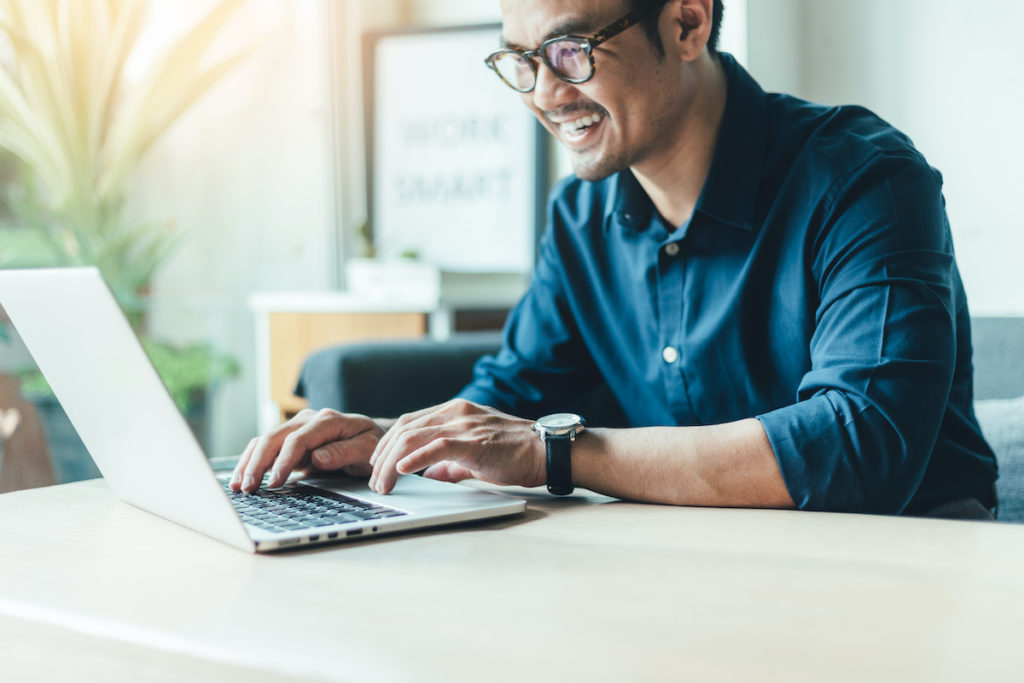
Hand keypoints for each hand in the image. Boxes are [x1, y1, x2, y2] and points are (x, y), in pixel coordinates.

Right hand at [230, 409, 383, 492]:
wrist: (373, 436)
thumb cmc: (372, 444)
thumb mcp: (367, 450)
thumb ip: (343, 452)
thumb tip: (317, 457)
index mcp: (327, 421)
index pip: (298, 439)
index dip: (284, 461)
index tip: (274, 482)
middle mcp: (308, 420)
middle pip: (275, 437)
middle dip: (258, 462)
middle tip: (248, 487)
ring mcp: (297, 427)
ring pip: (265, 440)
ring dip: (249, 462)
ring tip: (238, 485)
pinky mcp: (291, 438)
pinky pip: (267, 447)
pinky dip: (252, 460)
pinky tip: (242, 477)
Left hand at [368, 399, 544, 493]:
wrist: (546, 451)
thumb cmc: (516, 454)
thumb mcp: (475, 455)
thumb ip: (450, 463)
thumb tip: (430, 474)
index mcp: (455, 411)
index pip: (409, 422)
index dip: (387, 443)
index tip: (377, 464)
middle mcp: (456, 412)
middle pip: (404, 429)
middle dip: (382, 456)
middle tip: (374, 480)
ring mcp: (464, 424)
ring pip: (413, 437)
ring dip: (391, 463)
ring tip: (383, 483)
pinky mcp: (474, 441)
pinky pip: (437, 446)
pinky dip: (415, 458)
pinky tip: (402, 471)